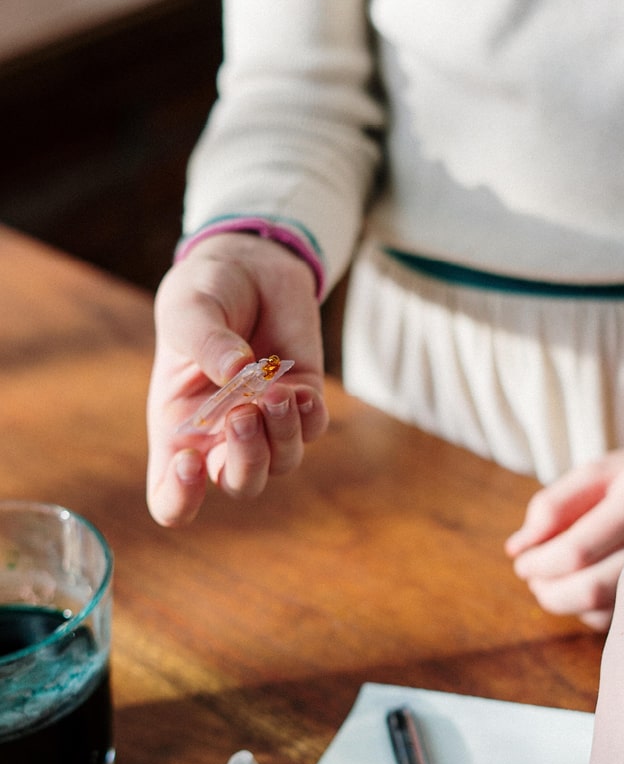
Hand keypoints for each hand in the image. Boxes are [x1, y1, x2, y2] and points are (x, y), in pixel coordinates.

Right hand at [147, 233, 328, 526]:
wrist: (249, 265)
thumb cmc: (204, 292)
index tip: (188, 461)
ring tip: (273, 392)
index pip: (171, 497)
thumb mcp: (189, 309)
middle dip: (246, 460)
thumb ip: (205, 342)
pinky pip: (313, 430)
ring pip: (281, 463)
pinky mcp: (303, 400)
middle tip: (242, 412)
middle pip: (239, 483)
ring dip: (281, 435)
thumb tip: (238, 372)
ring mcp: (266, 422)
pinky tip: (299, 390)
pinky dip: (308, 417)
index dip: (180, 498)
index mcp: (178, 428)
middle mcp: (221, 436)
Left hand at [505, 442, 623, 630]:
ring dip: (566, 603)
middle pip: (590, 589)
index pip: (575, 551)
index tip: (521, 561)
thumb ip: (553, 505)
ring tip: (554, 584)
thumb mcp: (601, 471)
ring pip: (606, 610)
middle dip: (549, 591)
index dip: (538, 564)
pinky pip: (622, 619)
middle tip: (534, 580)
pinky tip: (590, 588)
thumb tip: (517, 548)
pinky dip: (594, 612)